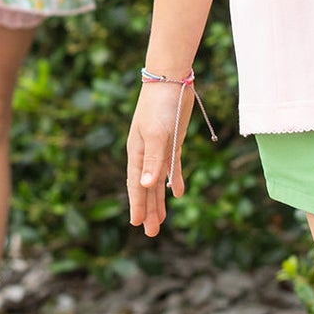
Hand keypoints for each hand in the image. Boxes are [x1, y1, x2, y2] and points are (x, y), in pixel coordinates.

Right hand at [126, 74, 194, 237]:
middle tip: (150, 233)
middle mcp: (146, 153)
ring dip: (159, 200)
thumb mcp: (157, 134)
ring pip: (158, 181)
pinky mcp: (172, 141)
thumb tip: (148, 185)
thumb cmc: (160, 105)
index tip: (137, 224)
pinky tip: (176, 194)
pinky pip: (171, 166)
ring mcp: (159, 148)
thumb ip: (154, 160)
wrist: (170, 79)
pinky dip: (173, 180)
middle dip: (148, 210)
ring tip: (160, 221)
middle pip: (146, 187)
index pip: (137, 184)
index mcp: (138, 152)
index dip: (137, 204)